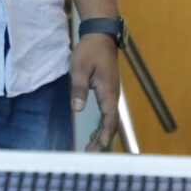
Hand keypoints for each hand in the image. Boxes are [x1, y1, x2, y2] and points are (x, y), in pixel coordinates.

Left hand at [72, 33, 122, 150]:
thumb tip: (77, 109)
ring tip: (91, 148)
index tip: (98, 146)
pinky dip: (102, 126)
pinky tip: (94, 133)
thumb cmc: (90, 51)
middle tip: (91, 154)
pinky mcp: (108, 92)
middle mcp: (113, 95)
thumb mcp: (79, 68)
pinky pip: (108, 113)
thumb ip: (78, 89)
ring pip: (110, 120)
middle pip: (111, 123)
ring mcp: (112, 94)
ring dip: (102, 134)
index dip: (104, 134)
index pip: (109, 118)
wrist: (101, 36)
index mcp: (108, 91)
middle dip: (102, 140)